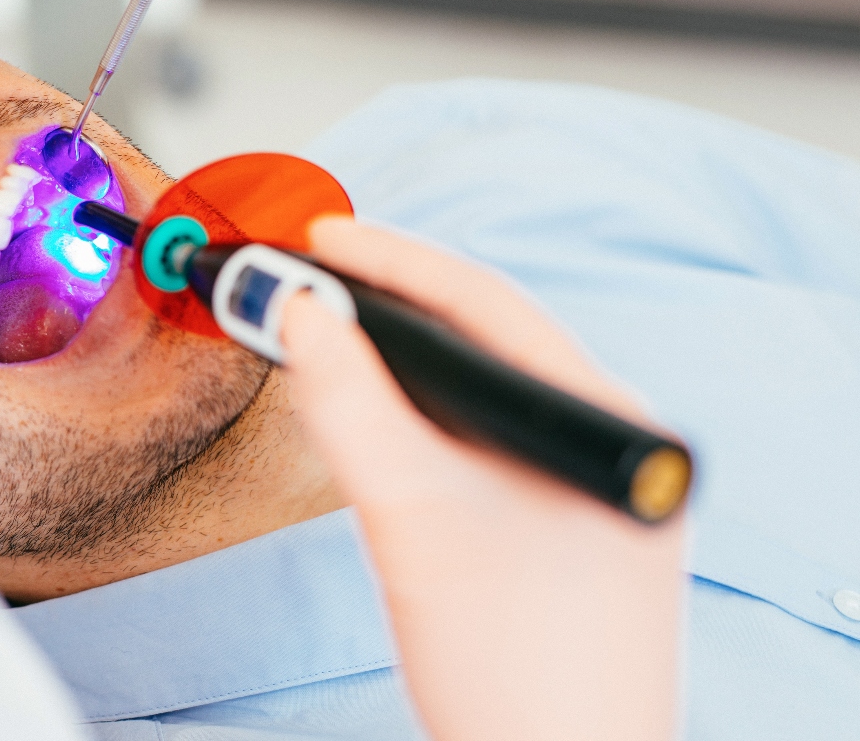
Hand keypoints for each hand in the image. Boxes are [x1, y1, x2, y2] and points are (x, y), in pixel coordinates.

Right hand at [281, 216, 684, 740]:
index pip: (488, 303)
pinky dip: (417, 419)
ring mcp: (587, 484)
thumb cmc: (509, 669)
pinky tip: (372, 413)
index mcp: (609, 416)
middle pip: (484, 340)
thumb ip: (347, 401)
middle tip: (307, 280)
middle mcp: (612, 438)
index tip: (317, 237)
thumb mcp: (411, 514)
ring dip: (399, 364)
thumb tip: (295, 309)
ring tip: (326, 334)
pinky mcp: (561, 522)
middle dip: (388, 309)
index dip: (391, 262)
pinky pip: (479, 439)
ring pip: (476, 392)